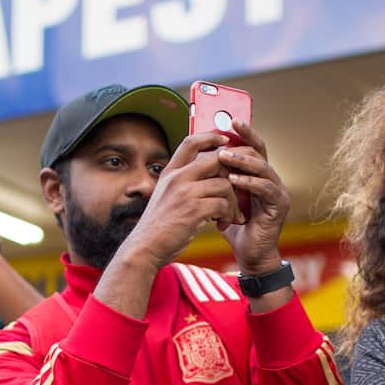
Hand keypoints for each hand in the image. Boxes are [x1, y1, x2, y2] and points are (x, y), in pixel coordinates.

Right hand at [114, 131, 237, 271]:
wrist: (145, 248)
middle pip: (216, 160)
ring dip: (233, 202)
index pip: (191, 142)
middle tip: (239, 189)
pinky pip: (223, 204)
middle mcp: (177, 178)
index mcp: (170, 172)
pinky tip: (222, 224)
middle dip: (233, 174)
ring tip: (231, 215)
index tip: (225, 141)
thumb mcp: (165, 196)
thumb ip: (182, 183)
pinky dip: (228, 215)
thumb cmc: (159, 226)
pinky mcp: (194, 210)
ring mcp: (185, 193)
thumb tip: (208, 177)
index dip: (211, 137)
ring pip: (225, 184)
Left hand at [217, 119, 289, 274]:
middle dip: (242, 142)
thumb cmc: (233, 226)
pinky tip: (234, 180)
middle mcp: (270, 178)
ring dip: (242, 160)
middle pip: (259, 151)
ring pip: (263, 166)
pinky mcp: (280, 205)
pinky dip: (249, 182)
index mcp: (257, 174)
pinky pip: (266, 188)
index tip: (229, 120)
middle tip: (223, 138)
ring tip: (223, 157)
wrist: (247, 254)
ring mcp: (277, 190)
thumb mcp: (220, 197)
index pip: (251, 146)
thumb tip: (195, 156)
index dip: (243, 132)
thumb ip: (215, 178)